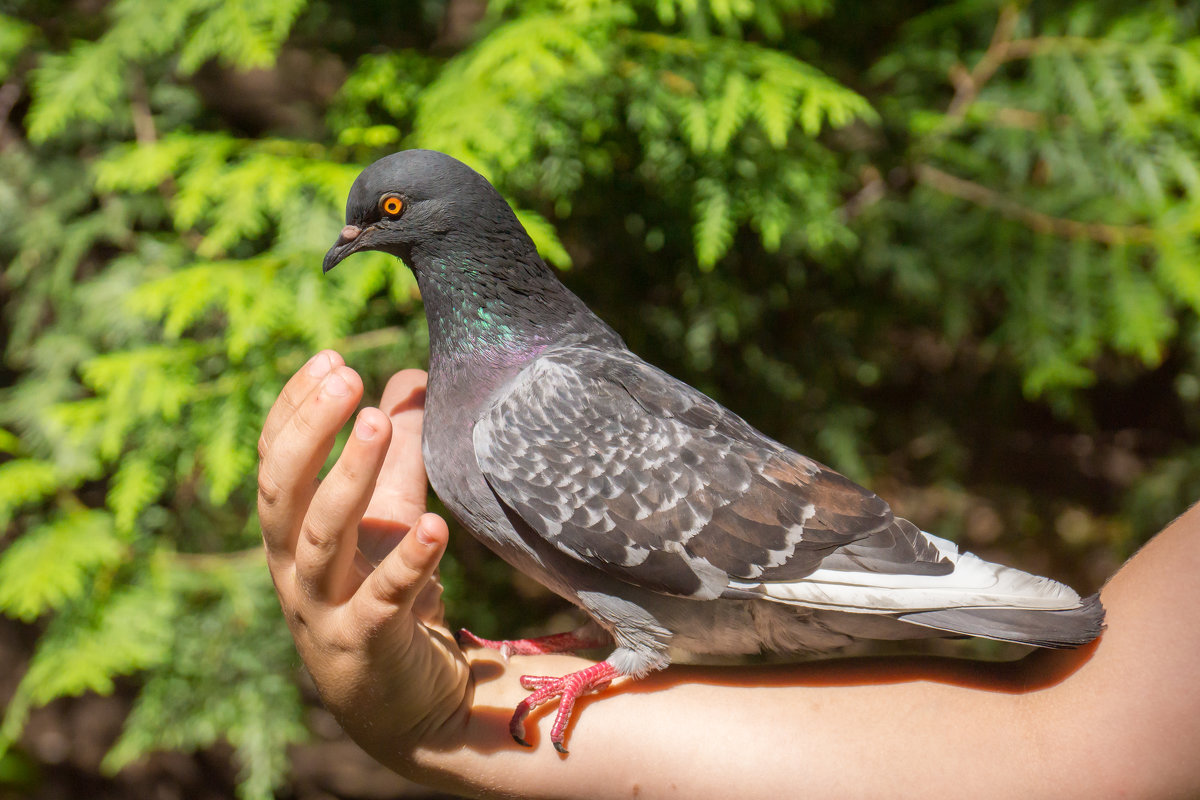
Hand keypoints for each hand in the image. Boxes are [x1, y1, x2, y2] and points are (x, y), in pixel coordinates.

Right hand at [257, 351, 469, 767]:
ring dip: (349, 478)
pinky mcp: (367, 646)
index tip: (330, 359)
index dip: (295, 409)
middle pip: (282, 491)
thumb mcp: (393, 515)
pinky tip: (436, 528)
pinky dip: (408, 563)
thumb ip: (401, 451)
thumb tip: (411, 376)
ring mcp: (325, 609)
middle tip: (347, 378)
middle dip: (310, 431)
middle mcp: (294, 568)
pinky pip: (383, 600)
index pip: (275, 460)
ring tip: (380, 423)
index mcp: (291, 531)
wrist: (405, 702)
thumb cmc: (389, 593)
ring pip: (322, 538)